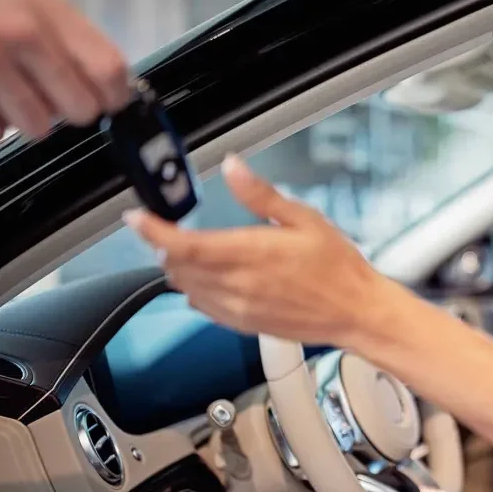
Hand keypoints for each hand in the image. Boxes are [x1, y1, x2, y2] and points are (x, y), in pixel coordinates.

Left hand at [124, 155, 393, 346]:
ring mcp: (237, 308)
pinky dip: (194, 289)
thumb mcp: (304, 219)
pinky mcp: (242, 324)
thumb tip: (233, 167)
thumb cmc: (338, 268)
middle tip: (165, 227)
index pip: (182, 245)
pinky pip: (202, 307)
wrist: (355, 312)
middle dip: (163, 245)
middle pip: (176, 267)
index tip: (137, 216)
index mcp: (249, 254)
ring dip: (178, 268)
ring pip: (185, 287)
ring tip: (187, 250)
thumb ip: (261, 195)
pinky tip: (208, 278)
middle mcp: (237, 285)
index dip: (152, 230)